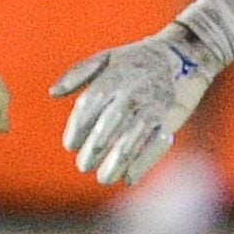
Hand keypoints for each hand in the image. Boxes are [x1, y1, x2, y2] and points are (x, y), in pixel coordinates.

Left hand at [51, 24, 218, 185]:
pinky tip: (129, 178)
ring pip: (131, 140)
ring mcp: (152, 107)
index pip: (89, 105)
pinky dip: (143, 163)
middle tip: (84, 165)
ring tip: (104, 177)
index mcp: (114, 76)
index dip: (77, 128)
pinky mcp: (168, 119)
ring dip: (116, 163)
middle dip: (93, 150)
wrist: (180, 55)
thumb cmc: (134, 60)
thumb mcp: (105, 58)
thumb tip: (53, 93)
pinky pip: (155, 145)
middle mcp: (132, 92)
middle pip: (108, 127)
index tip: (70, 145)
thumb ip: (77, 75)